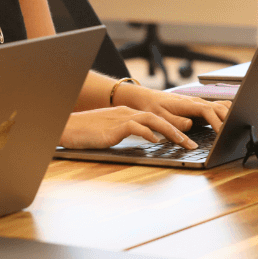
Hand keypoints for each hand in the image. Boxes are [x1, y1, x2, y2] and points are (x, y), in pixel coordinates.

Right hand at [60, 106, 202, 149]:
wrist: (65, 127)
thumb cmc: (83, 132)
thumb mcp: (108, 132)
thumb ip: (125, 134)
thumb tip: (143, 141)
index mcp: (125, 114)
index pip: (154, 118)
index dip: (171, 128)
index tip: (184, 139)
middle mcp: (126, 113)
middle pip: (158, 118)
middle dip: (178, 131)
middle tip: (192, 145)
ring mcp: (120, 119)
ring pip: (152, 121)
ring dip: (171, 132)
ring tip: (183, 144)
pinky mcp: (113, 127)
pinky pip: (136, 127)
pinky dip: (148, 133)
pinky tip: (157, 141)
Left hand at [119, 84, 230, 132]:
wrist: (146, 98)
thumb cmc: (152, 107)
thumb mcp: (159, 117)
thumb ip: (175, 122)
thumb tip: (190, 125)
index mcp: (187, 104)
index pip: (208, 111)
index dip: (217, 122)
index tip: (223, 133)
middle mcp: (196, 102)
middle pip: (220, 108)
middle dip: (229, 119)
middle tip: (234, 134)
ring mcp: (200, 103)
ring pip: (222, 106)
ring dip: (231, 114)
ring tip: (237, 128)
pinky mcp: (200, 107)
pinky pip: (218, 108)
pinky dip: (227, 113)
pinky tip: (232, 121)